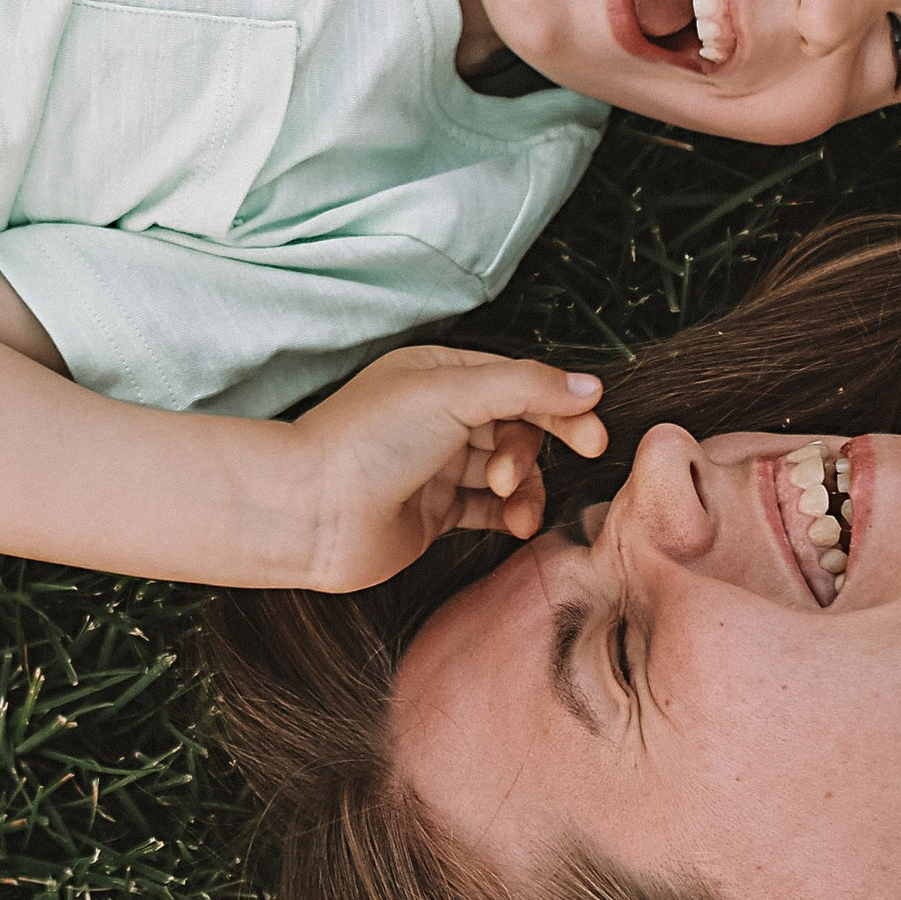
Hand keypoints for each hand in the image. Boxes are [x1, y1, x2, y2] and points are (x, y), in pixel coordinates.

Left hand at [289, 346, 610, 592]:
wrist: (309, 512)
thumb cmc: (366, 441)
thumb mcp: (452, 393)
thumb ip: (527, 388)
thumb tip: (590, 386)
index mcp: (438, 373)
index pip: (517, 381)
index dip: (559, 405)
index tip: (591, 433)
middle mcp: (437, 416)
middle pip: (517, 426)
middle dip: (533, 448)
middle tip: (548, 469)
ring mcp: (436, 466)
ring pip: (508, 472)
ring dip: (525, 488)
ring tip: (517, 508)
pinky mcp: (434, 513)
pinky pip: (490, 510)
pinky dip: (511, 516)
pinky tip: (517, 526)